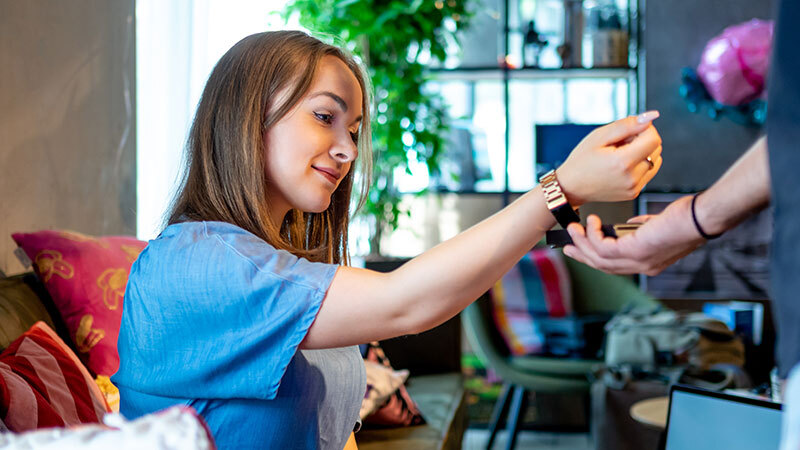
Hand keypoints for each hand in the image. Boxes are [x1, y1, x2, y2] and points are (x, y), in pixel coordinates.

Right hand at [556, 111, 661, 205]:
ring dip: (643, 153)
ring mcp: (634, 188)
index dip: (645, 130)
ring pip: (656, 160)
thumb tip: (651, 116)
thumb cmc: (581, 160)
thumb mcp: (599, 136)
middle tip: (620, 144)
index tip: (629, 132)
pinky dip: (640, 165)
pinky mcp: (634, 193)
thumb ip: (627, 125)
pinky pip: (649, 172)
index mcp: (622, 163)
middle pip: (656, 149)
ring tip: (620, 156)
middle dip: (642, 141)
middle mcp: (631, 178)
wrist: (571, 187)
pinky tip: (622, 166)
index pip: (654, 139)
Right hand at [562, 196, 704, 274]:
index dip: (594, 258)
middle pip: (603, 266)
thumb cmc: (685, 219)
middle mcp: (643, 267)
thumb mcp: (657, 226)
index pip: (615, 266)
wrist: (700, 218)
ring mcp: (639, 261)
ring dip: (583, 242)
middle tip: (568, 245)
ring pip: (599, 258)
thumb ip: (639, 229)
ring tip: (574, 228)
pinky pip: (604, 247)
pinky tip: (592, 222)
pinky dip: (594, 235)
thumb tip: (627, 226)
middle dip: (582, 254)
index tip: (580, 248)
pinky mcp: (636, 250)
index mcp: (648, 264)